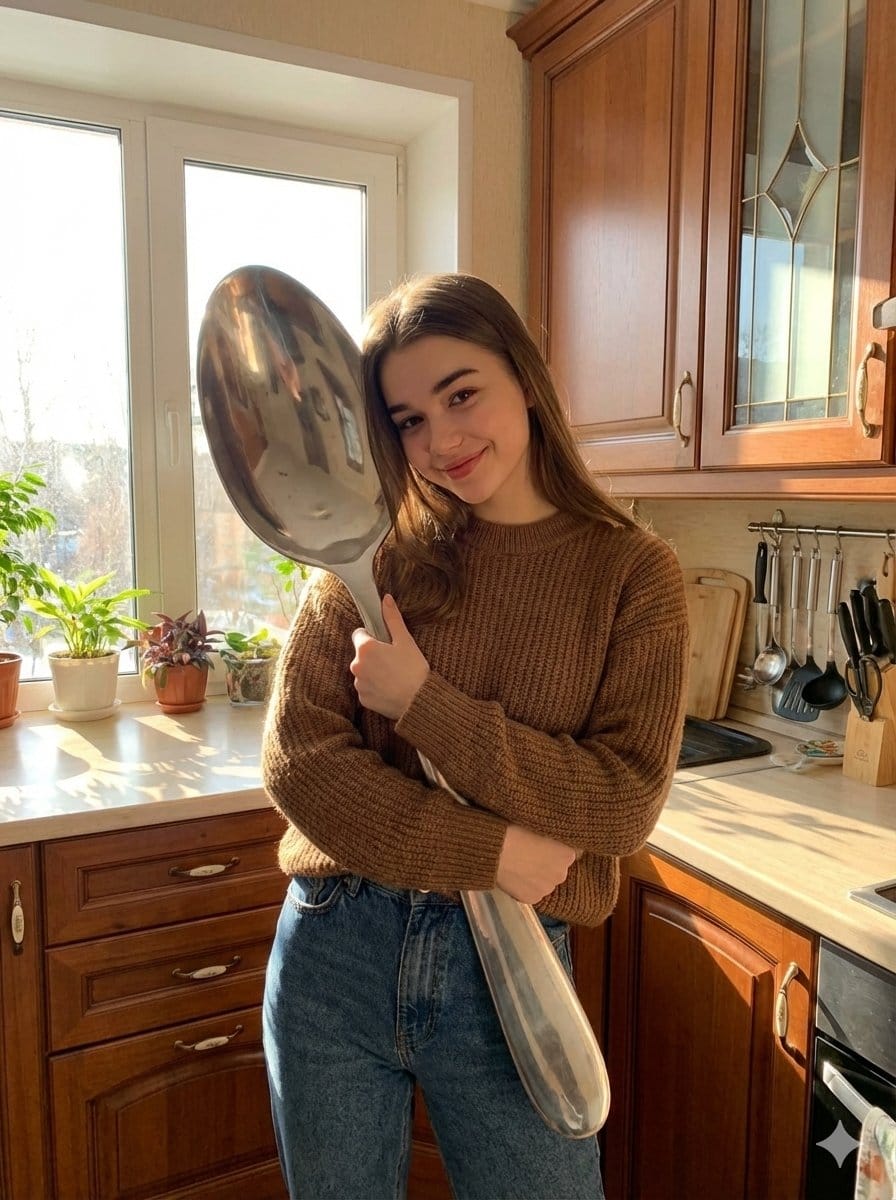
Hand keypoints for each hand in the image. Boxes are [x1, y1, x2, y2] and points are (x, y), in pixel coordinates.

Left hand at [350, 594, 429, 719]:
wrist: (419, 702)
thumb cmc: (414, 670)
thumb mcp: (405, 641)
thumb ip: (392, 618)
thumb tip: (385, 598)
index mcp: (365, 648)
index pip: (358, 634)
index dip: (372, 637)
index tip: (385, 644)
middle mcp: (356, 665)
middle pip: (360, 654)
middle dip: (373, 656)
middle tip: (393, 661)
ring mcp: (359, 684)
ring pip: (363, 672)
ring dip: (373, 672)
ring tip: (393, 677)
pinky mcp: (363, 699)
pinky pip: (366, 689)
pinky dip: (375, 688)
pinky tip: (390, 689)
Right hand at [496, 825, 576, 904]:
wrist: (496, 848)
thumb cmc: (518, 829)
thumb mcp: (542, 825)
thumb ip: (554, 835)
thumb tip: (553, 838)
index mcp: (568, 854)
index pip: (566, 853)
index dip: (553, 848)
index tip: (541, 844)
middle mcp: (562, 874)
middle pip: (556, 869)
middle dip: (546, 864)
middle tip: (528, 854)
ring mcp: (547, 889)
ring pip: (544, 882)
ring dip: (536, 877)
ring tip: (519, 866)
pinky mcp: (532, 899)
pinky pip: (531, 892)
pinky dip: (525, 887)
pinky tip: (514, 876)